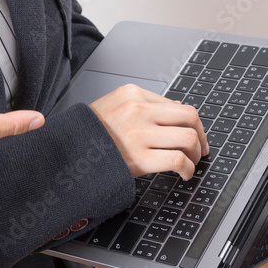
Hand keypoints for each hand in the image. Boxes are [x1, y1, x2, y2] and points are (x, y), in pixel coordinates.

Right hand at [89, 84, 208, 179]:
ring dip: (195, 154)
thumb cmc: (90, 130)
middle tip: (199, 149)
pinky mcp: (139, 158)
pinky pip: (177, 160)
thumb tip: (177, 110)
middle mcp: (137, 110)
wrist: (66, 150)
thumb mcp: (114, 104)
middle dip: (201, 136)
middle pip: (190, 117)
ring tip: (190, 162)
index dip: (193, 123)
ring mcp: (139, 134)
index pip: (177, 105)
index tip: (195, 135)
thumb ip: (145, 103)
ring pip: (188, 138)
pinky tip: (184, 173)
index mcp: (132, 94)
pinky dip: (188, 169)